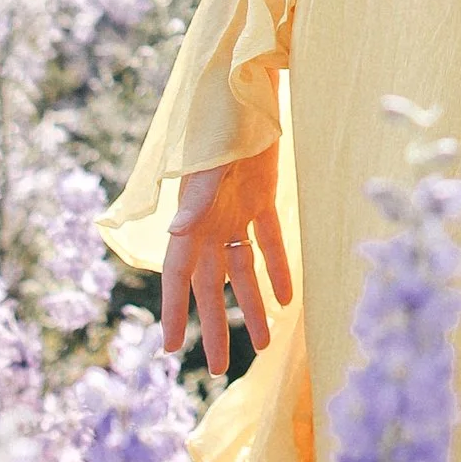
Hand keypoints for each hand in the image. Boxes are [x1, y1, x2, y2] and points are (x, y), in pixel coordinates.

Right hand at [162, 148, 293, 378]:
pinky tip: (289, 297)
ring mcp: (235, 212)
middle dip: (213, 326)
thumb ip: (193, 202)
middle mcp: (208, 223)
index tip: (170, 349)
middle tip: (216, 369)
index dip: (173, 311)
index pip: (176, 277)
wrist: (246, 92)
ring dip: (252, 305)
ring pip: (242, 271)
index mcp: (189, 220)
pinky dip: (279, 268)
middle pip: (210, 286)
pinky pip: (269, 241)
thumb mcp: (205, 169)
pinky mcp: (261, 197)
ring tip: (264, 344)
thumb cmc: (219, 129)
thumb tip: (176, 234)